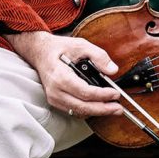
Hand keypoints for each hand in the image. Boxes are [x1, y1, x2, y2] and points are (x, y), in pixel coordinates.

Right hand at [5, 31, 122, 117]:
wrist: (40, 52)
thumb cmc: (59, 48)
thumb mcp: (81, 45)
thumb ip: (98, 56)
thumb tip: (112, 70)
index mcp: (60, 76)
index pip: (84, 92)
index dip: (102, 95)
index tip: (115, 94)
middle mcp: (55, 91)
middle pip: (82, 106)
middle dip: (102, 109)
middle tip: (118, 108)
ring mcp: (54, 98)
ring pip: (78, 111)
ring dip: (97, 112)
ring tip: (112, 108)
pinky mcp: (56, 101)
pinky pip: (74, 110)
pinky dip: (88, 110)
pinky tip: (99, 106)